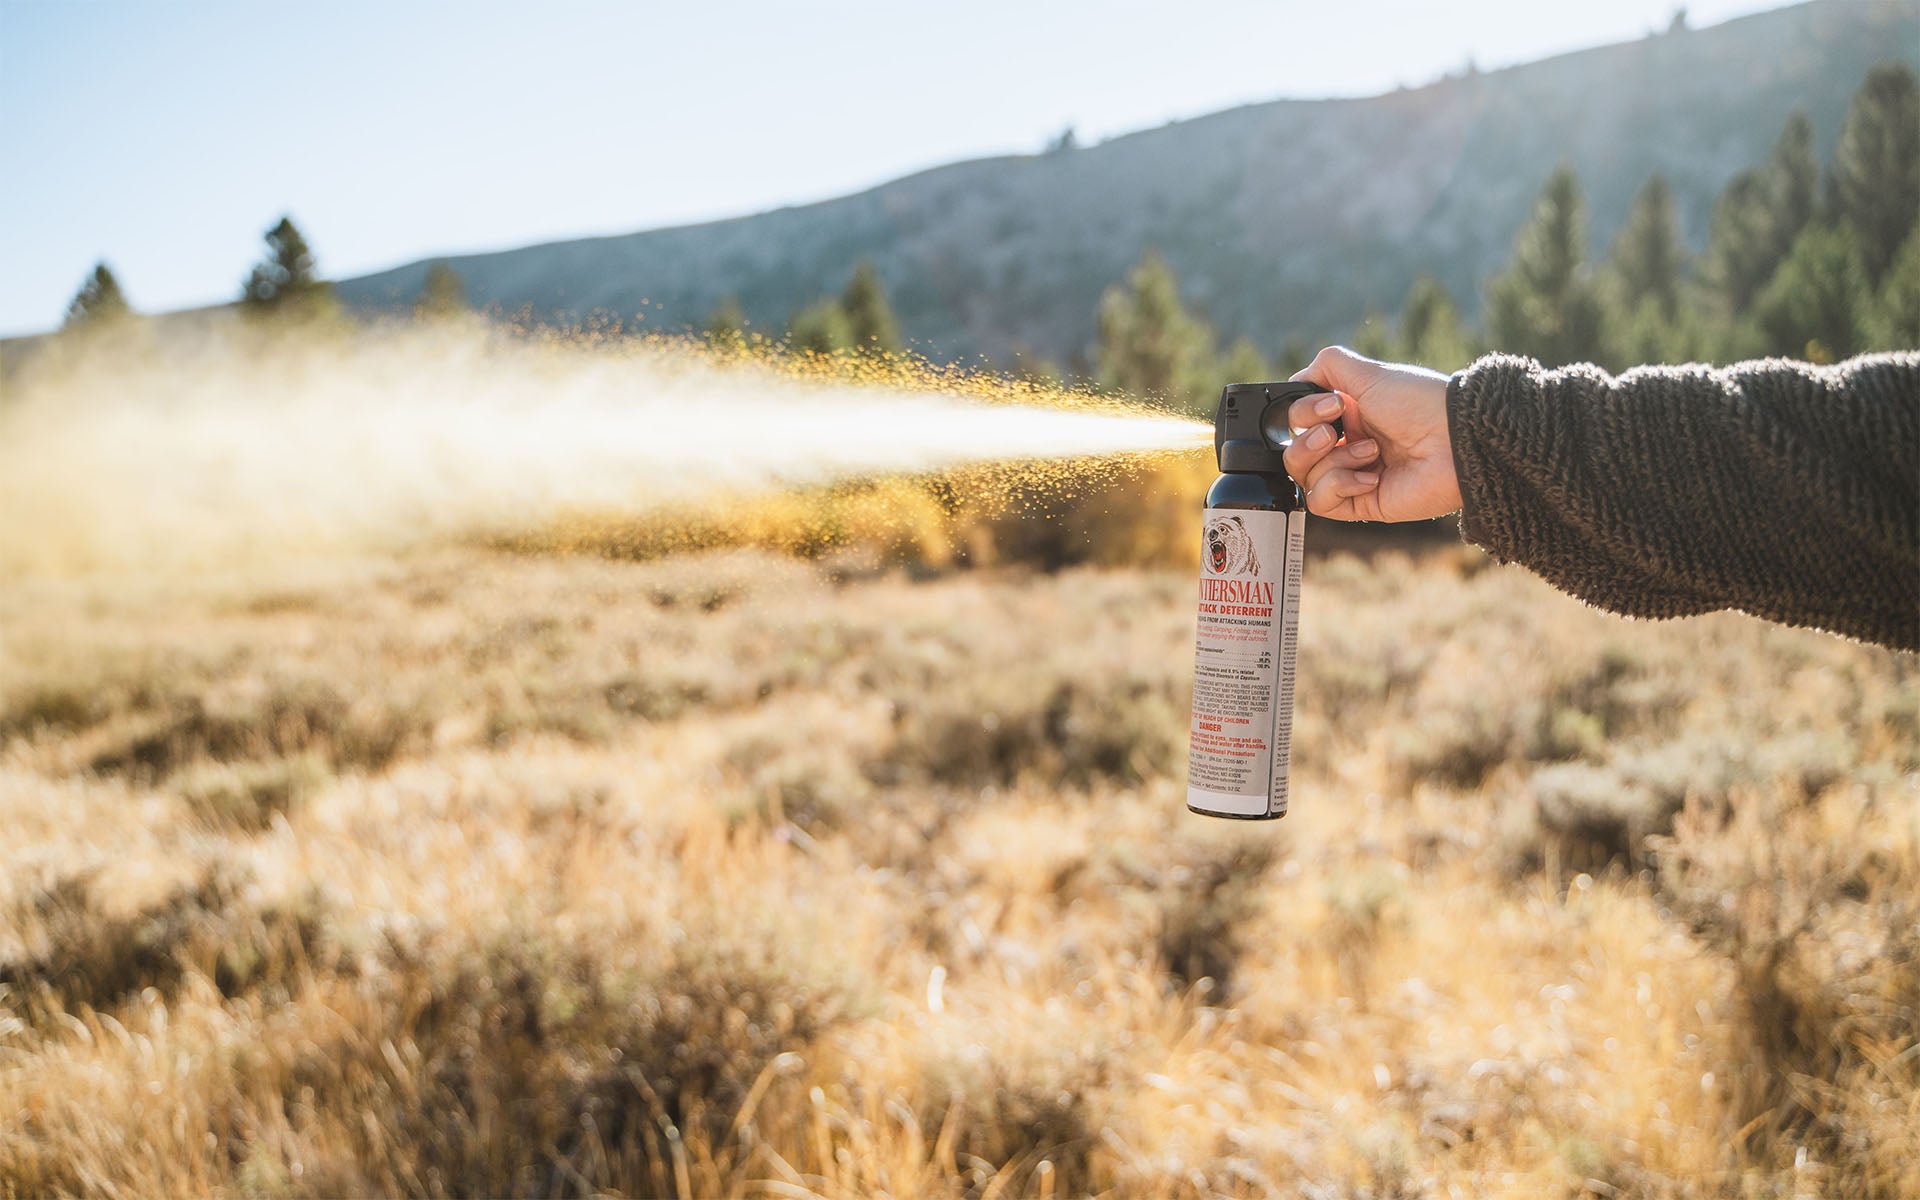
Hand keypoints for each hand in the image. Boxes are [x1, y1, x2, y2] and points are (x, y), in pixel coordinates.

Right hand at [1282, 346, 1461, 521]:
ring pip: (1303, 478)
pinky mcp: (1361, 504)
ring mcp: (1352, 476)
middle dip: (1307, 442)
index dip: (1303, 414)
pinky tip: (1371, 478)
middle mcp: (1347, 445)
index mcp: (1347, 414)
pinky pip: (1322, 502)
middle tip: (1336, 434)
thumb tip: (1299, 379)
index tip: (1333, 406)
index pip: (1297, 421)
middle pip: (1293, 453)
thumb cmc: (1419, 404)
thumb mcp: (1371, 373)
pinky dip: (1339, 486)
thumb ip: (1330, 365)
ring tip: (1371, 453)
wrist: (1454, 441)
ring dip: (1333, 462)